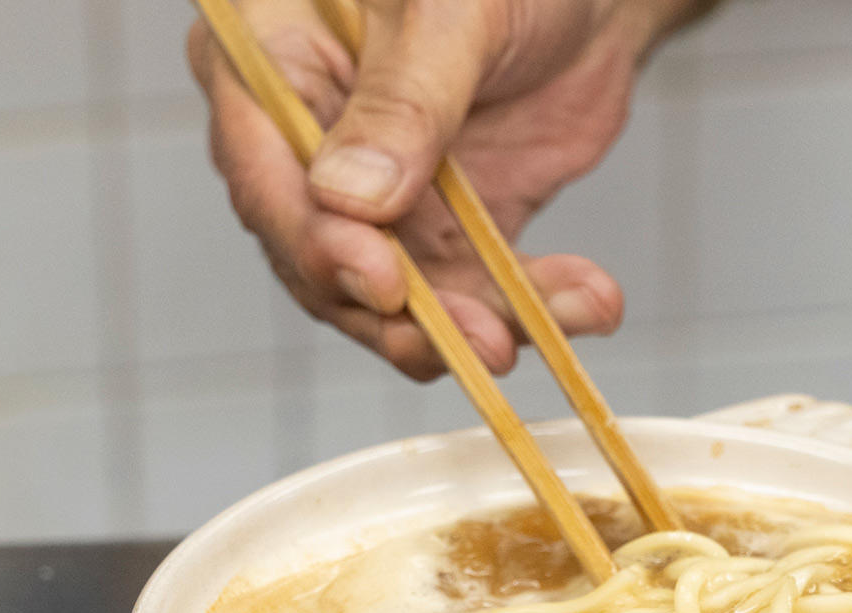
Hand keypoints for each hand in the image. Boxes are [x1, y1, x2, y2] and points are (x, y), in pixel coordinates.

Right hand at [190, 0, 702, 379]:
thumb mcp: (454, 14)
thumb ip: (403, 101)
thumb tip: (348, 198)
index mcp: (269, 61)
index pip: (265, 173)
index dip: (316, 241)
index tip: (383, 283)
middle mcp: (305, 144)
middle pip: (320, 259)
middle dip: (402, 315)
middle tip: (481, 341)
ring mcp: (372, 201)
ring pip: (392, 301)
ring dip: (471, 328)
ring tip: (538, 332)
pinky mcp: (439, 237)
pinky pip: (465, 296)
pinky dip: (525, 310)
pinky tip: (586, 302)